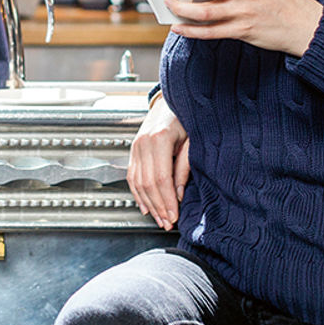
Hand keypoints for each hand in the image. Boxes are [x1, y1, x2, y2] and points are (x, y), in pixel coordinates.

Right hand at [128, 95, 190, 230]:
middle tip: (168, 222)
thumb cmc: (185, 118)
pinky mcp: (133, 150)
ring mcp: (135, 147)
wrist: (170, 102)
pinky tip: (145, 207)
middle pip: (148, 184)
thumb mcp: (191, 141)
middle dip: (158, 207)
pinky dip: (138, 194)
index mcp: (159, 139)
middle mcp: (143, 143)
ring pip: (138, 183)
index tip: (174, 215)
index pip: (162, 178)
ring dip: (148, 204)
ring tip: (159, 219)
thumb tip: (179, 195)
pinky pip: (132, 177)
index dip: (167, 200)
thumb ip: (184, 168)